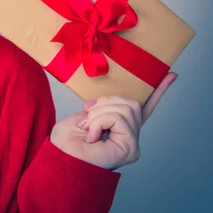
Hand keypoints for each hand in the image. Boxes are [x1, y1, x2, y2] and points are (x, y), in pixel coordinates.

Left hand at [50, 72, 177, 170]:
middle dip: (104, 103)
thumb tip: (116, 99)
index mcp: (120, 125)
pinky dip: (100, 121)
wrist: (60, 157)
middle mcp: (131, 134)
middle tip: (86, 116)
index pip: (145, 106)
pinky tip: (92, 135)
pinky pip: (119, 119)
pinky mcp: (130, 148)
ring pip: (125, 109)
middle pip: (131, 103)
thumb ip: (103, 107)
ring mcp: (132, 142)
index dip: (158, 90)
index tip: (171, 74)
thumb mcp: (85, 114)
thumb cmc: (67, 140)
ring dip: (99, 114)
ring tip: (87, 128)